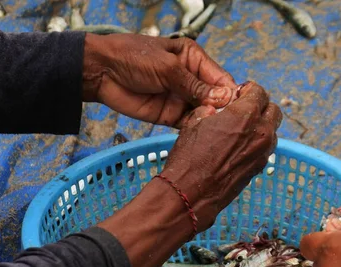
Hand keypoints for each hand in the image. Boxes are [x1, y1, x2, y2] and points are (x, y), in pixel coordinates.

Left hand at [82, 34, 235, 126]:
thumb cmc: (133, 58)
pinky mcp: (170, 116)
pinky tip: (202, 134)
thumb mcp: (168, 68)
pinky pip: (188, 124)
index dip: (230, 92)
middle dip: (222, 109)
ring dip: (210, 121)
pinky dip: (196, 129)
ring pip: (204, 113)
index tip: (238, 107)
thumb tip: (223, 98)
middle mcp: (191, 80)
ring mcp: (181, 99)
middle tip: (227, 122)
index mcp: (194, 60)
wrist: (101, 73)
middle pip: (215, 98)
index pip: (220, 78)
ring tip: (216, 130)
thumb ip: (195, 85)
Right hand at [161, 82, 281, 230]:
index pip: (259, 91)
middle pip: (274, 110)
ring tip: (241, 129)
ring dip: (261, 125)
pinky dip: (257, 142)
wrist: (192, 194)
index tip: (239, 94)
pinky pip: (266, 147)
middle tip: (243, 110)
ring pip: (272, 130)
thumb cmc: (190, 159)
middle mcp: (261, 132)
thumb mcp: (194, 123)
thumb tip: (215, 109)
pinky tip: (240, 146)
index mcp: (245, 115)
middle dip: (260, 106)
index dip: (248, 90)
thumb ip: (211, 110)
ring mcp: (263, 152)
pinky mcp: (260, 167)